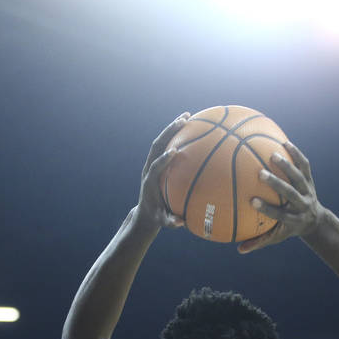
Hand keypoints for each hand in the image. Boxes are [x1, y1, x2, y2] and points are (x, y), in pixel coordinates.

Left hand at [135, 112, 189, 228]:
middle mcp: (149, 168)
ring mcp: (153, 162)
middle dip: (169, 132)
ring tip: (187, 115)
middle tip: (183, 120)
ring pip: (161, 141)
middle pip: (157, 145)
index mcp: (149, 181)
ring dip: (173, 128)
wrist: (146, 212)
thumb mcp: (163, 222)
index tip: (174, 151)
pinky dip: (178, 135)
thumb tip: (181, 222)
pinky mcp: (158, 161)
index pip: (155, 166)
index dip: (163, 159)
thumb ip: (170, 221)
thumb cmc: (157, 216)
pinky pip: (168, 144)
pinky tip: (192, 127)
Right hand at [238, 141, 327, 253]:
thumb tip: (239, 249)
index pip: (281, 215)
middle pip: (291, 194)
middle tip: (261, 174)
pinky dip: (296, 154)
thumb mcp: (277, 237)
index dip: (268, 209)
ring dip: (287, 166)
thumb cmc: (288, 228)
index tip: (252, 201)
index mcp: (294, 220)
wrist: (314, 219)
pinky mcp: (310, 180)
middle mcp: (303, 205)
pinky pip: (305, 165)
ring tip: (273, 154)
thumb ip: (259, 242)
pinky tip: (284, 142)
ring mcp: (308, 191)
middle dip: (277, 184)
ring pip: (299, 178)